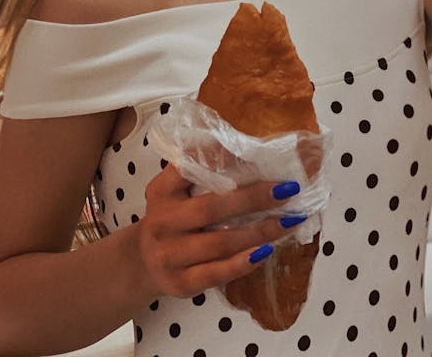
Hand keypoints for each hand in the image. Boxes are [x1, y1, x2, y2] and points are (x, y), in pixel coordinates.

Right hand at [135, 164, 303, 299]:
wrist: (142, 264)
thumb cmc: (172, 218)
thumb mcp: (174, 191)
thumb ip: (199, 172)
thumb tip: (251, 152)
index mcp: (162, 191)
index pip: (187, 167)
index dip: (216, 156)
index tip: (250, 148)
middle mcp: (162, 221)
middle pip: (211, 207)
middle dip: (254, 198)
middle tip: (287, 189)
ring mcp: (169, 255)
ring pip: (220, 243)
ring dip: (259, 231)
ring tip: (289, 221)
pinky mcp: (180, 283)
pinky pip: (217, 273)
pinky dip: (244, 262)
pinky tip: (266, 250)